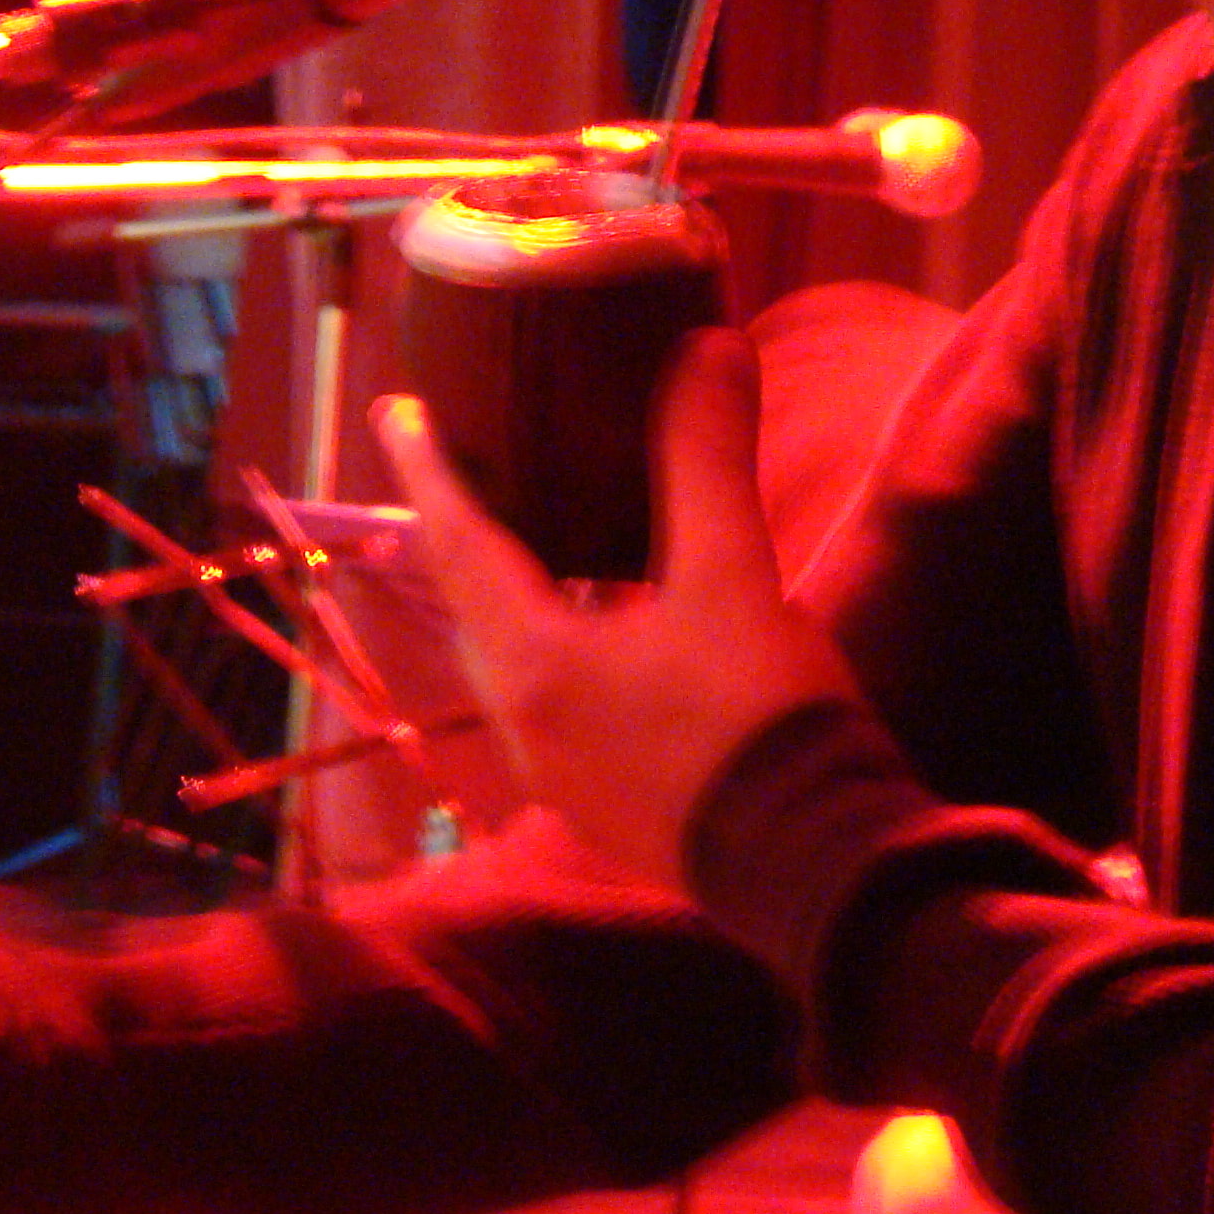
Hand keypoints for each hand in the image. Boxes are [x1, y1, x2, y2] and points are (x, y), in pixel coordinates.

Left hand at [375, 328, 860, 890]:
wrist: (815, 867)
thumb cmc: (758, 718)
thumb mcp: (734, 576)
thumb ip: (708, 460)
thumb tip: (708, 346)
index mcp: (532, 663)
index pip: (457, 543)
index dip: (428, 469)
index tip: (398, 411)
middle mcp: (523, 724)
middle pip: (473, 604)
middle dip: (465, 530)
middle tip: (467, 465)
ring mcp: (559, 775)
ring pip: (512, 657)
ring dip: (513, 590)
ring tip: (529, 534)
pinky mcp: (603, 802)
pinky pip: (552, 699)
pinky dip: (557, 639)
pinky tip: (604, 620)